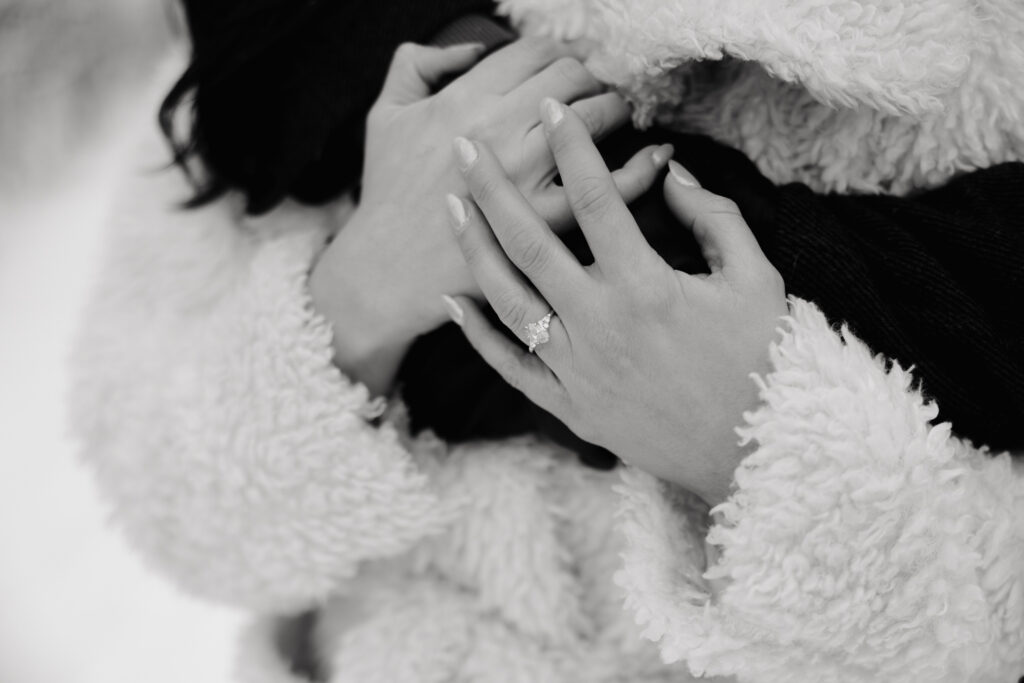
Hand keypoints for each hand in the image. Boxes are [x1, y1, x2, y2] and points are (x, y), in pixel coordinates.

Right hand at [311, 40, 668, 393]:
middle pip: (569, 79)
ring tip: (620, 117)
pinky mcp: (543, 224)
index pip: (533, 54)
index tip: (563, 69)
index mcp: (463, 101)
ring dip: (616, 110)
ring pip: (593, 120)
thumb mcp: (385, 115)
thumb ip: (419, 64)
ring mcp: (524, 178)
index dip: (556, 55)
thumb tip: (472, 47)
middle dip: (589, 78)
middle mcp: (498, 132)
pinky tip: (656, 158)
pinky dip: (641, 169)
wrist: (387, 270)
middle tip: (595, 92)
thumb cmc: (386, 193)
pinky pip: (608, 190)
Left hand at [443, 99, 788, 506]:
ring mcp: (578, 370)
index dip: (571, 149)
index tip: (550, 112)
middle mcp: (600, 324)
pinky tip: (453, 302)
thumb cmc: (765, 362)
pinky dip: (479, 336)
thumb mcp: (756, 279)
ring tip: (450, 206)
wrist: (760, 454)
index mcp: (646, 286)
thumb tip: (671, 174)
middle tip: (464, 148)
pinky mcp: (570, 407)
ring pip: (508, 299)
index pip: (596, 200)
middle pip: (530, 242)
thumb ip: (714, 218)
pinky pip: (511, 367)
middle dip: (492, 188)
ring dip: (474, 249)